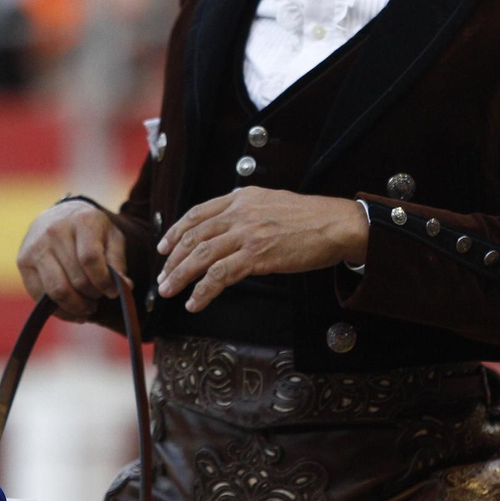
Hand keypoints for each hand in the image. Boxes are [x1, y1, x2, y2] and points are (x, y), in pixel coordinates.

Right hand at [17, 199, 127, 321]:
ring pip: (57, 291)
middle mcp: (55, 231)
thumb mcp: (111, 237)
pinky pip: (40, 296)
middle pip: (76, 279)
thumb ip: (117, 261)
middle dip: (92, 296)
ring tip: (87, 307)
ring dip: (76, 306)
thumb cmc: (90, 231)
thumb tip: (124, 286)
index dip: (104, 281)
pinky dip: (60, 310)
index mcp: (82, 221)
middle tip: (98, 298)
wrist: (58, 216)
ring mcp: (36, 246)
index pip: (90, 259)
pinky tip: (72, 310)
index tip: (113, 292)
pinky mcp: (23, 261)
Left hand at [156, 187, 367, 312]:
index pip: (197, 213)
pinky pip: (220, 275)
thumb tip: (228, 228)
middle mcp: (240, 212)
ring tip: (169, 291)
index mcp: (241, 198)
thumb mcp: (271, 203)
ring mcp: (247, 234)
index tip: (165, 247)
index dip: (176, 231)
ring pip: (201, 256)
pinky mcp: (257, 256)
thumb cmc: (310, 218)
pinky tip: (195, 302)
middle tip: (163, 277)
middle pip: (194, 236)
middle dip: (173, 259)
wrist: (336, 224)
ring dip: (180, 276)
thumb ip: (247, 211)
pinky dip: (202, 291)